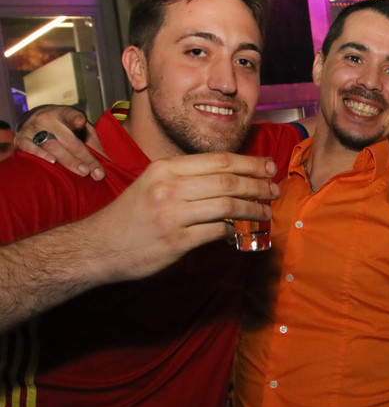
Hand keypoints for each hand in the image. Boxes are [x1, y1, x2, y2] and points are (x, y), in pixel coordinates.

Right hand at [15, 105, 106, 179]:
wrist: (37, 120)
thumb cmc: (65, 128)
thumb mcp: (81, 130)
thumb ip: (93, 143)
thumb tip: (109, 163)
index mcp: (64, 113)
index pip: (72, 117)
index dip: (75, 120)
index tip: (80, 122)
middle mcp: (47, 119)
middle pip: (67, 140)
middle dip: (83, 157)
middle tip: (94, 171)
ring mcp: (32, 129)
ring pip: (51, 146)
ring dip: (68, 160)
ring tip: (82, 171)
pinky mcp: (20, 139)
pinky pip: (28, 147)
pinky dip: (40, 155)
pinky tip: (52, 162)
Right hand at [87, 152, 279, 280]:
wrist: (97, 246)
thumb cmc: (131, 215)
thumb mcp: (153, 184)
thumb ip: (187, 178)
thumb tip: (231, 178)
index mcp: (165, 168)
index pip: (218, 160)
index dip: (250, 163)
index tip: (268, 167)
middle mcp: (168, 188)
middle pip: (228, 181)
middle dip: (258, 184)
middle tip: (273, 190)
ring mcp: (172, 215)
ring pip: (228, 206)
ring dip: (253, 209)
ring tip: (265, 212)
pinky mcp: (176, 241)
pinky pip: (217, 232)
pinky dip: (234, 232)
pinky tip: (240, 232)